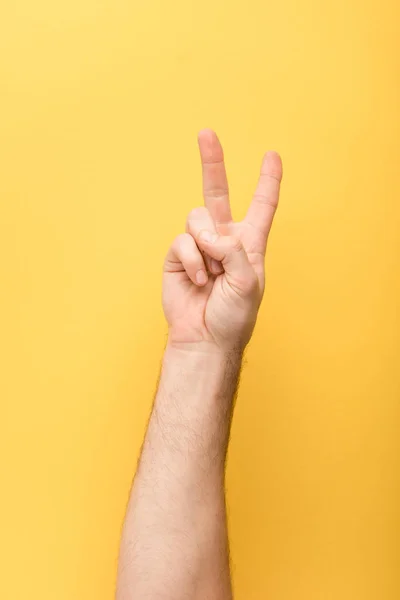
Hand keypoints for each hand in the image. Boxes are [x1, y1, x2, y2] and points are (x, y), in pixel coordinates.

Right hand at [163, 129, 281, 352]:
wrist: (205, 338)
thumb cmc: (233, 315)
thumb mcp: (249, 282)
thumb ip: (232, 250)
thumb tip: (206, 233)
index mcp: (248, 243)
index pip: (261, 206)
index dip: (267, 181)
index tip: (272, 156)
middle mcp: (223, 239)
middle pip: (217, 192)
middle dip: (212, 162)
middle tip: (206, 133)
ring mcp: (198, 246)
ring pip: (196, 218)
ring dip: (205, 247)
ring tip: (211, 275)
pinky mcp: (178, 256)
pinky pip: (182, 242)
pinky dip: (193, 261)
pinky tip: (199, 280)